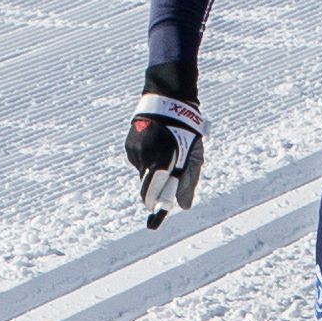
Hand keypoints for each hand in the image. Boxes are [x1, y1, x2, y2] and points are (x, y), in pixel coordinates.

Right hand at [124, 84, 207, 228]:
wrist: (167, 101)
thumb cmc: (186, 131)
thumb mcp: (193, 156)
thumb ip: (188, 181)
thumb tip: (183, 207)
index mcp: (162, 161)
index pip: (154, 193)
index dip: (155, 206)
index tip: (153, 219)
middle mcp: (145, 158)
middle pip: (146, 187)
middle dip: (153, 193)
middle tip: (158, 198)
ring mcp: (134, 151)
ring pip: (142, 174)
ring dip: (152, 173)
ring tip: (165, 155)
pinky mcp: (129, 146)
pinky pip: (138, 162)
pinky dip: (146, 161)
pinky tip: (155, 147)